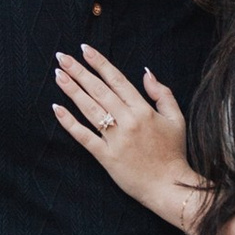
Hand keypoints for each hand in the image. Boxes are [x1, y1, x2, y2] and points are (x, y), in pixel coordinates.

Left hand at [53, 47, 205, 233]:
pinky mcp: (106, 156)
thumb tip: (146, 72)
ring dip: (72, 90)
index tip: (85, 49)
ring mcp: (116, 139)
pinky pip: (84, 136)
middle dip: (79, 71)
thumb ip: (162, 93)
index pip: (117, 80)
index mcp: (143, 110)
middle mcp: (128, 121)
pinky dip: (69, 122)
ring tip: (58, 75)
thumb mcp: (176, 118)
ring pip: (90, 109)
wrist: (169, 185)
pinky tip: (57, 108)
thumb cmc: (174, 152)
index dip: (100, 63)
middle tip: (62, 57)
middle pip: (99, 90)